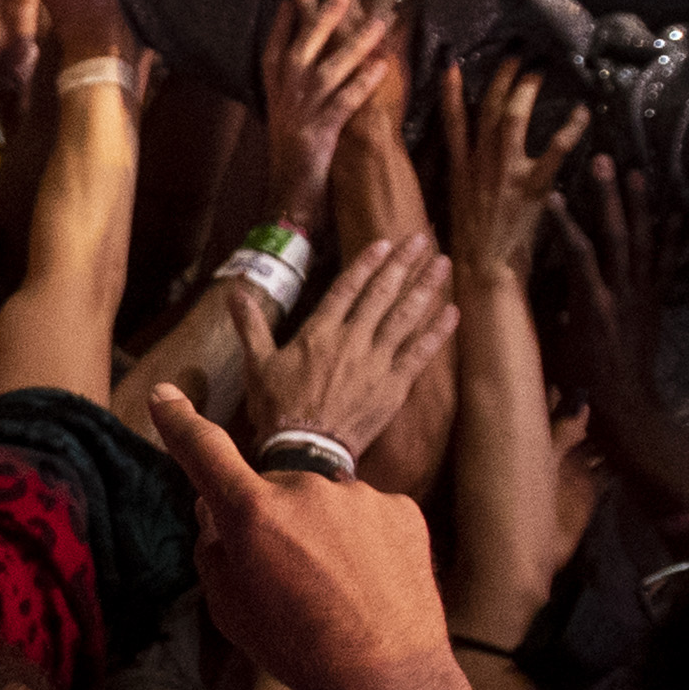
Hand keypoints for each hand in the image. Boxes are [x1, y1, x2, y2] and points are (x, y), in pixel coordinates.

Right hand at [138, 384, 463, 689]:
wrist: (387, 677)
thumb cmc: (297, 649)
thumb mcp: (228, 607)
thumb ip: (213, 548)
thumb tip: (214, 512)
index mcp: (251, 513)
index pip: (204, 452)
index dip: (180, 422)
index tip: (165, 395)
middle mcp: (304, 489)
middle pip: (272, 491)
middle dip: (272, 522)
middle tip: (288, 582)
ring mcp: (359, 496)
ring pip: (324, 504)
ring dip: (322, 534)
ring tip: (336, 592)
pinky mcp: (402, 508)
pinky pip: (367, 515)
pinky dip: (364, 542)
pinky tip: (368, 585)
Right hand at [244, 232, 457, 458]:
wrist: (304, 450)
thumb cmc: (277, 408)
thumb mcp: (257, 364)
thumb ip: (250, 325)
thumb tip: (235, 292)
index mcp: (320, 332)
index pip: (348, 288)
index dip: (367, 263)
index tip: (385, 242)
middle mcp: (352, 340)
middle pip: (382, 294)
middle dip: (403, 264)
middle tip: (422, 239)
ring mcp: (376, 362)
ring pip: (406, 316)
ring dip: (426, 288)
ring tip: (443, 264)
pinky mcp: (393, 386)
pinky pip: (420, 354)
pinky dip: (437, 333)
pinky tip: (453, 313)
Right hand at [254, 0, 405, 216]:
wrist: (288, 199)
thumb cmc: (295, 151)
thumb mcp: (289, 105)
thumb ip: (300, 71)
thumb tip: (310, 38)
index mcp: (276, 78)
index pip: (282, 25)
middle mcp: (286, 87)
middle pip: (306, 34)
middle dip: (329, 2)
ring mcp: (302, 108)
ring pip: (331, 65)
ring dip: (356, 41)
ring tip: (381, 18)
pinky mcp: (320, 131)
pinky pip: (346, 101)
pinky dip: (363, 84)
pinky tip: (382, 67)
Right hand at [436, 61, 580, 274]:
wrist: (482, 272)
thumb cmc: (472, 248)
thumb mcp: (458, 207)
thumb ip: (465, 181)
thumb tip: (472, 165)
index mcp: (459, 170)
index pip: (452, 122)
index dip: (450, 92)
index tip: (453, 66)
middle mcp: (478, 164)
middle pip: (486, 109)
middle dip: (500, 78)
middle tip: (517, 56)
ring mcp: (504, 172)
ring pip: (512, 117)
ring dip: (525, 90)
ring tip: (540, 70)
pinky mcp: (531, 187)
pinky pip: (554, 149)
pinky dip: (570, 128)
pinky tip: (582, 112)